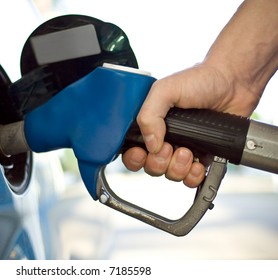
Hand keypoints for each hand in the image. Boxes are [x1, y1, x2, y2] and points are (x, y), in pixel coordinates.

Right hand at [122, 63, 258, 186]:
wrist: (233, 83)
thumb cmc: (199, 80)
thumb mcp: (165, 90)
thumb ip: (149, 115)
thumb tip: (151, 145)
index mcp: (150, 124)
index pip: (132, 149)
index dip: (134, 157)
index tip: (141, 152)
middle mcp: (164, 138)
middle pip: (150, 166)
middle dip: (158, 163)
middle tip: (168, 148)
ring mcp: (183, 148)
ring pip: (170, 174)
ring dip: (177, 168)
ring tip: (188, 151)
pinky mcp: (203, 157)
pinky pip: (191, 179)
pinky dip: (193, 177)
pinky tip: (198, 164)